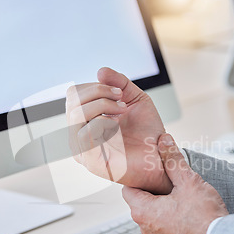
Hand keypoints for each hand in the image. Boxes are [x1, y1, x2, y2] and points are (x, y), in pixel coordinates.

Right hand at [66, 67, 171, 193]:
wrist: (161, 156)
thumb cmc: (147, 132)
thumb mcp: (134, 99)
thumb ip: (118, 83)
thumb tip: (100, 71)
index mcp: (85, 121)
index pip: (73, 95)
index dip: (95, 86)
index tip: (119, 92)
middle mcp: (79, 135)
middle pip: (72, 101)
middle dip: (99, 93)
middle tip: (121, 101)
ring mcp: (83, 150)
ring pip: (76, 115)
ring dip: (102, 105)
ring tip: (122, 112)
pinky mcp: (91, 162)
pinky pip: (85, 135)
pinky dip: (102, 123)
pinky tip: (116, 127)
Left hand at [122, 133, 228, 233]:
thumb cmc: (204, 214)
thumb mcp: (187, 180)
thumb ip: (172, 159)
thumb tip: (164, 141)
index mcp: (142, 211)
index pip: (128, 189)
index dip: (138, 177)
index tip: (149, 170)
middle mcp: (145, 227)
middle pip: (139, 201)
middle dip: (151, 188)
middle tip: (167, 178)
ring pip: (151, 213)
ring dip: (161, 202)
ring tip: (178, 192)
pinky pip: (162, 225)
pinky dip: (169, 215)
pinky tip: (185, 208)